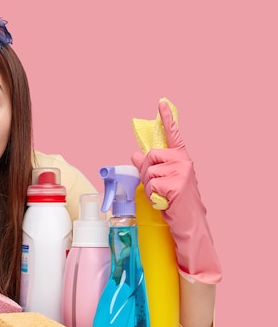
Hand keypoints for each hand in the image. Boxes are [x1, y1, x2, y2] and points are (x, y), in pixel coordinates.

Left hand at [131, 100, 221, 283]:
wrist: (190, 225)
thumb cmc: (176, 203)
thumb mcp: (162, 181)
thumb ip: (150, 166)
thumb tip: (135, 154)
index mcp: (181, 158)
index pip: (173, 134)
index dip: (166, 118)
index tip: (161, 102)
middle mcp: (183, 161)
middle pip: (149, 156)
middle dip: (146, 172)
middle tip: (158, 188)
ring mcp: (181, 172)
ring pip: (148, 171)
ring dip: (149, 186)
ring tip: (162, 196)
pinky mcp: (176, 184)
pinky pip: (151, 184)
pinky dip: (152, 195)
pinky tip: (164, 201)